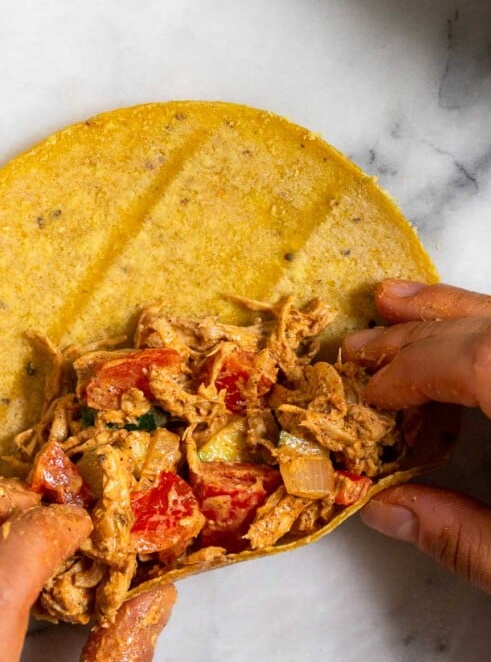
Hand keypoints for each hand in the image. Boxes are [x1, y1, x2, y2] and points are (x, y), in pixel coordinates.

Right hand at [343, 280, 490, 592]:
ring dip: (447, 309)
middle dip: (415, 334)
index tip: (370, 397)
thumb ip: (461, 536)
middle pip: (482, 332)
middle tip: (358, 346)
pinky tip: (454, 324)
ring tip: (391, 299)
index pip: (474, 361)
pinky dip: (483, 324)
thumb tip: (384, 511)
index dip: (411, 371)